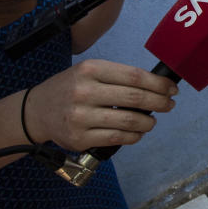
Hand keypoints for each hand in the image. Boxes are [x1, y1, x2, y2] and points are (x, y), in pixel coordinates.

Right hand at [24, 59, 177, 150]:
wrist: (36, 110)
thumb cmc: (70, 88)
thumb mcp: (89, 71)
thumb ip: (118, 77)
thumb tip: (155, 86)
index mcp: (91, 70)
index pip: (134, 76)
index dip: (158, 84)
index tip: (171, 88)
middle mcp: (84, 91)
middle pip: (135, 98)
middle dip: (159, 102)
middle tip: (169, 104)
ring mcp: (80, 116)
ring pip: (128, 121)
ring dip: (148, 122)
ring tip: (152, 121)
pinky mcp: (79, 138)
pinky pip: (116, 138)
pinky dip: (133, 136)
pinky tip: (137, 132)